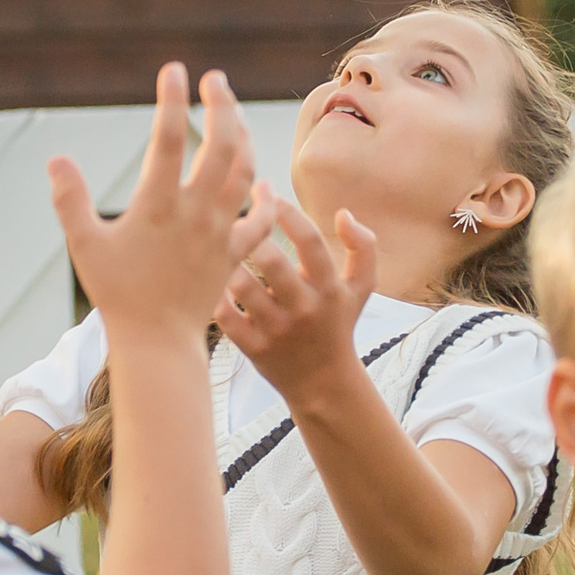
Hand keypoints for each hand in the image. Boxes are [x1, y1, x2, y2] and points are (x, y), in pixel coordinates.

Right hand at [49, 64, 274, 337]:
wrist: (157, 343)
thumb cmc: (116, 294)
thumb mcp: (84, 245)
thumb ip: (70, 200)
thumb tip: (55, 159)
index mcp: (157, 204)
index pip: (168, 138)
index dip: (171, 100)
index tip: (173, 70)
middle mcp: (196, 212)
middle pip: (221, 145)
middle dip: (222, 105)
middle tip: (215, 80)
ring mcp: (220, 232)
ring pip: (245, 172)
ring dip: (244, 138)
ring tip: (234, 116)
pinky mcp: (234, 254)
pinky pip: (260, 220)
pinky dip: (264, 198)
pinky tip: (261, 182)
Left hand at [218, 202, 376, 407]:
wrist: (322, 384)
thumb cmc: (337, 324)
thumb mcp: (361, 289)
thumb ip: (363, 247)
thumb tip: (343, 213)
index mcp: (329, 288)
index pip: (309, 241)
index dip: (286, 211)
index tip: (267, 191)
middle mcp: (303, 309)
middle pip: (270, 261)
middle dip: (250, 231)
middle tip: (234, 213)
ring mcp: (275, 330)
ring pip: (241, 286)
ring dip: (226, 258)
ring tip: (217, 238)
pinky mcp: (251, 347)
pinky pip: (224, 313)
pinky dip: (214, 291)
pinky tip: (211, 273)